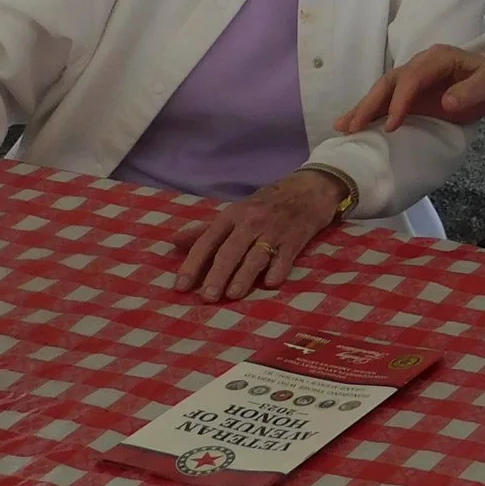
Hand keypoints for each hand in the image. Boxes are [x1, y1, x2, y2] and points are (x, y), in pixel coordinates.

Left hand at [176, 169, 347, 302]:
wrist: (310, 188)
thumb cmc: (267, 204)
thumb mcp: (237, 211)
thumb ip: (206, 230)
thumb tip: (174, 242)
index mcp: (232, 215)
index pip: (207, 241)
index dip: (193, 264)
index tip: (180, 286)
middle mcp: (251, 221)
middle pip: (230, 251)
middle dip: (217, 274)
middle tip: (207, 297)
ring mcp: (275, 230)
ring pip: (256, 255)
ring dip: (244, 275)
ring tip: (233, 295)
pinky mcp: (296, 238)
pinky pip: (285, 257)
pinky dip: (278, 269)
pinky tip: (271, 283)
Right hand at [339, 40, 484, 131]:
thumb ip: (474, 90)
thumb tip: (447, 101)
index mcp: (439, 58)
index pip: (413, 77)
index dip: (401, 99)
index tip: (391, 124)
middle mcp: (422, 65)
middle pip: (391, 82)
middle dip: (370, 103)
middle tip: (352, 126)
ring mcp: (416, 80)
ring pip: (384, 91)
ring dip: (364, 109)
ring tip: (343, 128)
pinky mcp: (415, 95)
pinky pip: (389, 103)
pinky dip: (371, 114)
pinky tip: (354, 126)